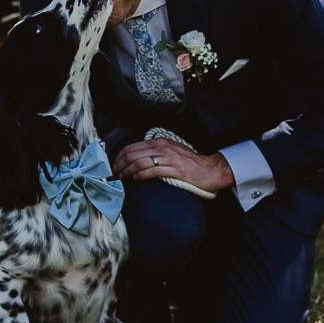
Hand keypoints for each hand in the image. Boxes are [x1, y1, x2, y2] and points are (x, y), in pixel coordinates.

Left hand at [112, 138, 234, 192]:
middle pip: (132, 154)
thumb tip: (134, 160)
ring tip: (122, 178)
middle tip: (114, 175)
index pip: (131, 147)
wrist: (210, 170)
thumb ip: (154, 153)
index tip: (113, 166)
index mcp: (159, 142)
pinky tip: (136, 180)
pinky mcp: (176, 169)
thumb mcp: (170, 152)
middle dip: (119, 165)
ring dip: (127, 172)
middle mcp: (162, 147)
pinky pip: (154, 171)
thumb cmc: (189, 163)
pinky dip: (141, 175)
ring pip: (140, 162)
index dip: (118, 157)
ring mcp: (169, 158)